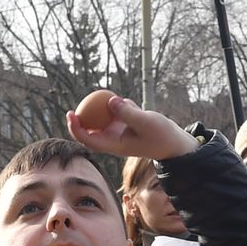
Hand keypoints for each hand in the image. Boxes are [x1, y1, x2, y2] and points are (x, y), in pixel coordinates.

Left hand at [66, 94, 199, 160]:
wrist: (176, 144)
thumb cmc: (162, 136)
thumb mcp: (146, 122)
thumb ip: (127, 112)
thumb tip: (109, 100)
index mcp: (113, 145)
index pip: (88, 139)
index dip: (75, 128)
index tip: (71, 113)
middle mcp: (113, 140)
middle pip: (89, 130)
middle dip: (80, 119)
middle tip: (75, 105)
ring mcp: (119, 133)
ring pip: (103, 119)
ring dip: (106, 108)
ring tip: (126, 106)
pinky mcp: (126, 125)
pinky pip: (117, 112)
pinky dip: (121, 106)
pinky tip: (132, 105)